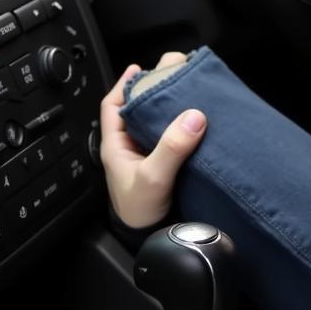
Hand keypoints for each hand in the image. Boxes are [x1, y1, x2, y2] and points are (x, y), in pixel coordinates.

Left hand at [99, 53, 206, 227]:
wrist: (153, 240)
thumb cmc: (141, 212)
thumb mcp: (154, 177)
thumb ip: (171, 148)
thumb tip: (193, 116)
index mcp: (117, 146)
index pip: (113, 107)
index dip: (124, 85)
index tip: (140, 69)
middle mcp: (131, 148)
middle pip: (138, 110)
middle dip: (153, 92)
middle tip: (172, 74)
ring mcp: (147, 157)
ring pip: (156, 124)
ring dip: (169, 108)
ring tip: (187, 91)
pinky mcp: (165, 166)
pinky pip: (172, 139)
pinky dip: (182, 127)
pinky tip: (197, 120)